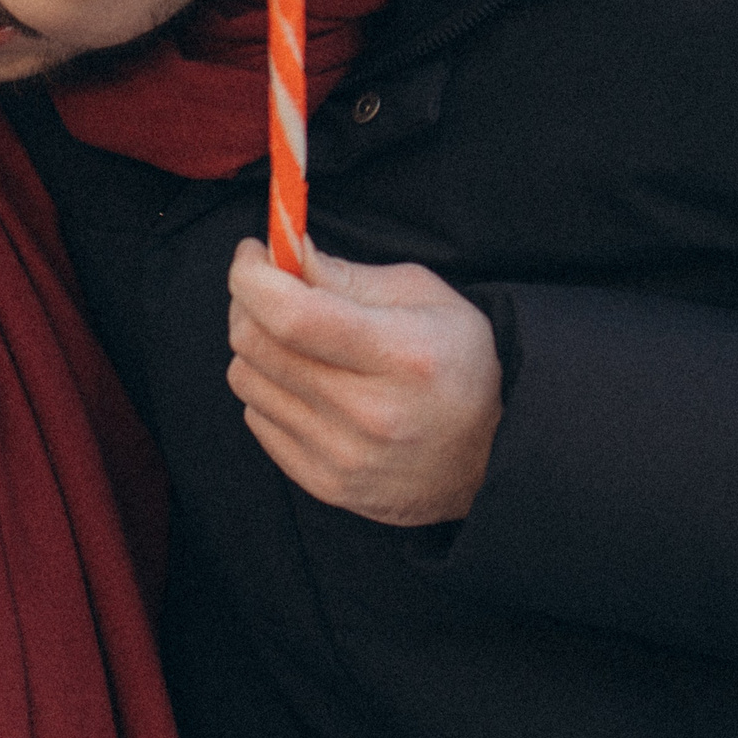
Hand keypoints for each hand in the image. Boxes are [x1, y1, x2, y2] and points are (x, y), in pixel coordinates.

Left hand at [226, 238, 502, 526]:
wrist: (492, 455)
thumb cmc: (457, 360)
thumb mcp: (422, 296)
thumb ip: (344, 275)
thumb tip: (280, 254)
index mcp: (402, 355)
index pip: (291, 315)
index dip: (252, 276)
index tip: (253, 253)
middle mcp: (370, 413)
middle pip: (256, 344)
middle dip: (248, 301)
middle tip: (269, 286)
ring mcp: (344, 456)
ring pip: (245, 379)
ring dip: (258, 347)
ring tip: (295, 339)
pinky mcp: (325, 484)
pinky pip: (257, 418)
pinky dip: (270, 390)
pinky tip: (307, 382)